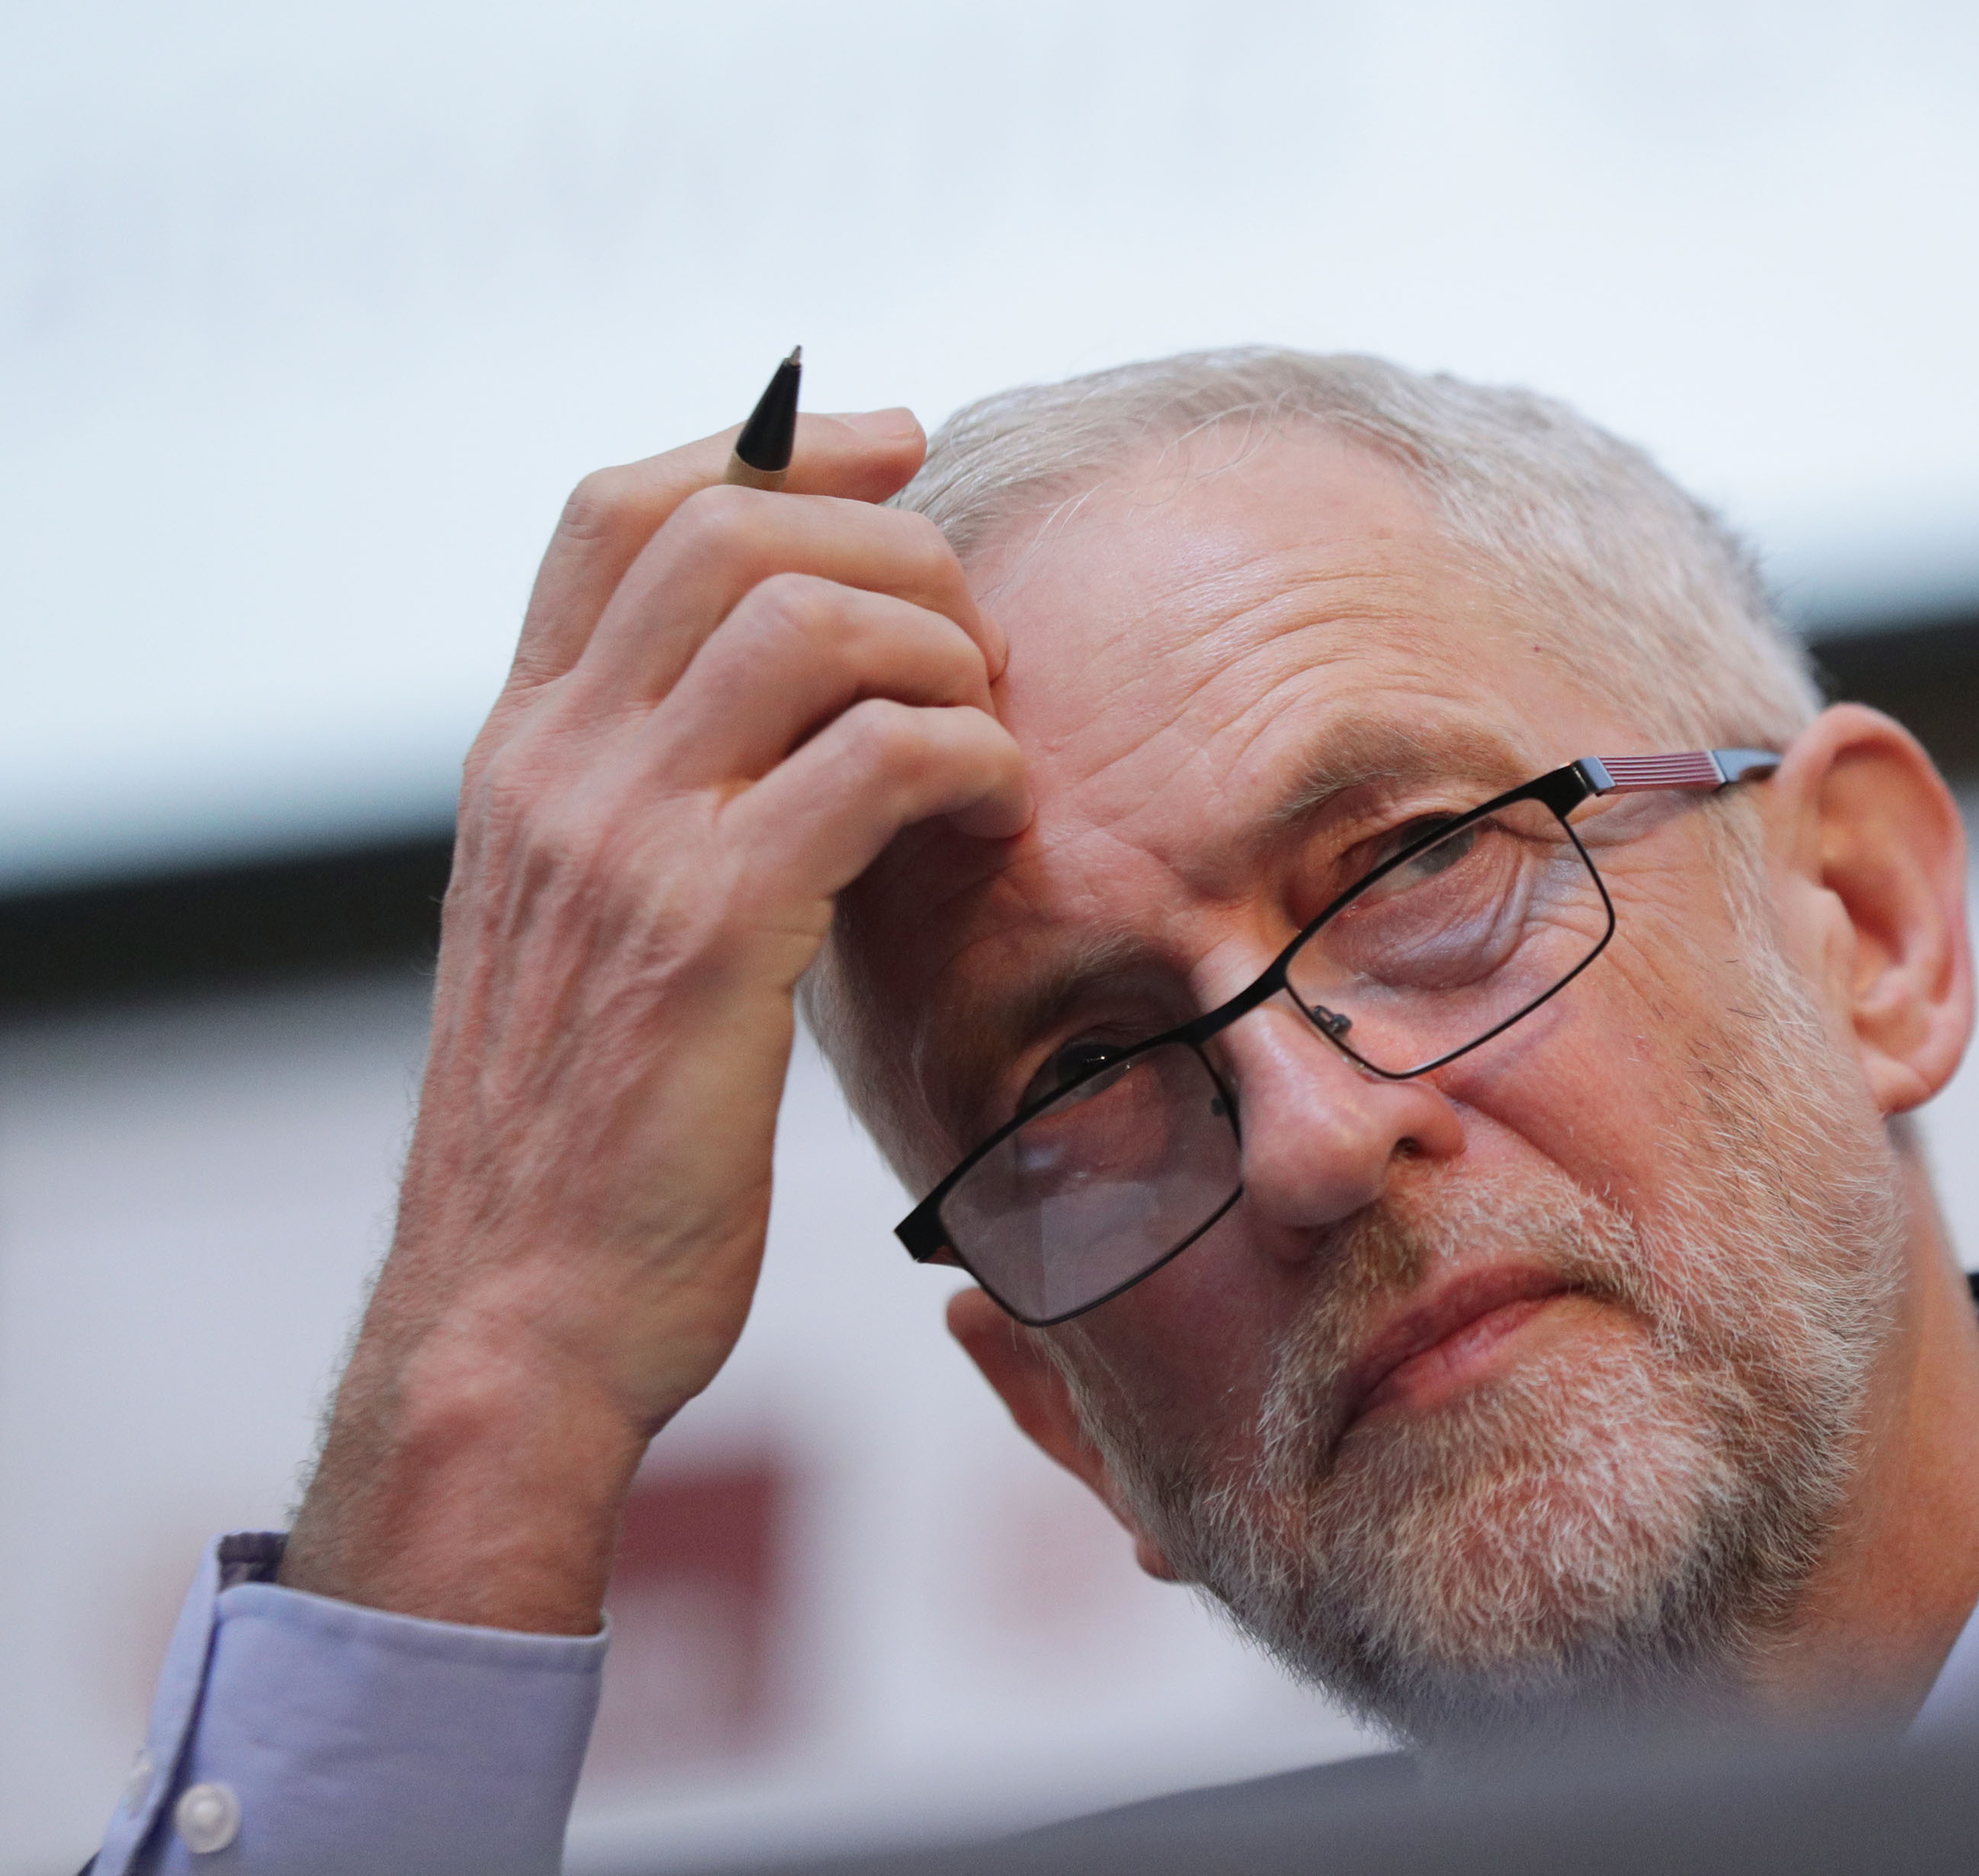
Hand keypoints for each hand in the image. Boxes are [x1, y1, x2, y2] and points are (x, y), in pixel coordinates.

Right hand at [282, 411, 1025, 1632]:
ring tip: (983, 739)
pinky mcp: (709, 936)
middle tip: (971, 636)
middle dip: (890, 544)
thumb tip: (799, 715)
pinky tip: (992, 816)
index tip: (893, 452)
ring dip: (939, 651)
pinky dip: (968, 757)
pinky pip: (876, 758)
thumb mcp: (589, 935)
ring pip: (808, 617)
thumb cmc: (590, 1139)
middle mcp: (554, 770)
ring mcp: (621, 845)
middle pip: (732, 528)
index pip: (621, 511)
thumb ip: (657, 806)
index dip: (774, 449)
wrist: (518, 1315)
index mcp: (521, 756)